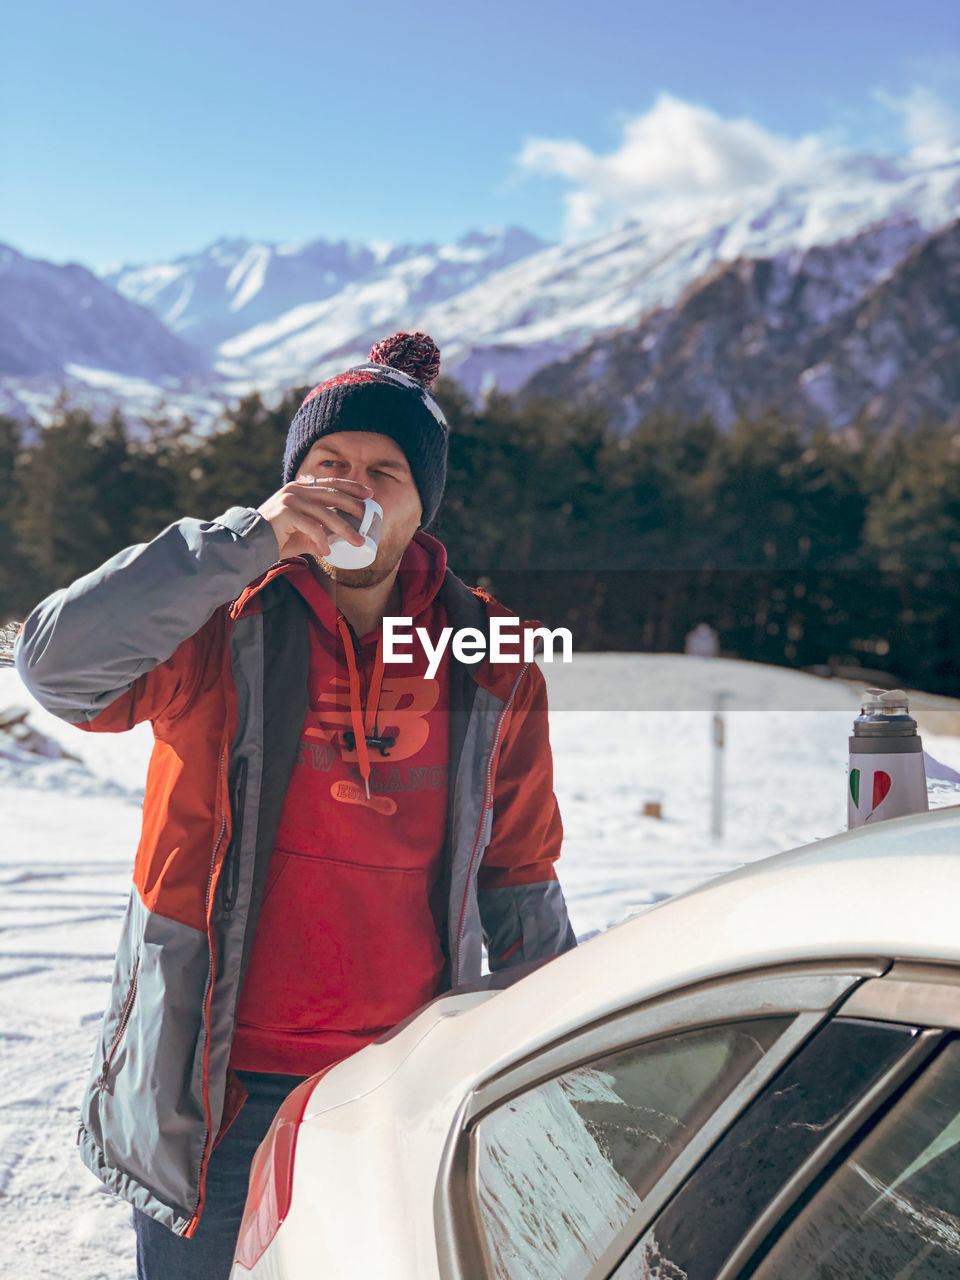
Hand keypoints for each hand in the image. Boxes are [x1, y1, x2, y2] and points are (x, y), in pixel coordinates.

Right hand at [256, 477, 372, 560]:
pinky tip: (327, 552)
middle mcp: (296, 490)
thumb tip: (336, 543)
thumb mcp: (302, 532)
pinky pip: (312, 527)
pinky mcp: (286, 513)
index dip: (351, 487)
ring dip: (345, 529)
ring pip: (326, 514)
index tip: (369, 495)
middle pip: (333, 496)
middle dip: (355, 508)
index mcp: (300, 488)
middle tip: (369, 521)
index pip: (331, 483)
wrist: (250, 542)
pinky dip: (322, 540)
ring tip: (358, 542)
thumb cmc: (276, 537)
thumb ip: (318, 532)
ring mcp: (290, 500)